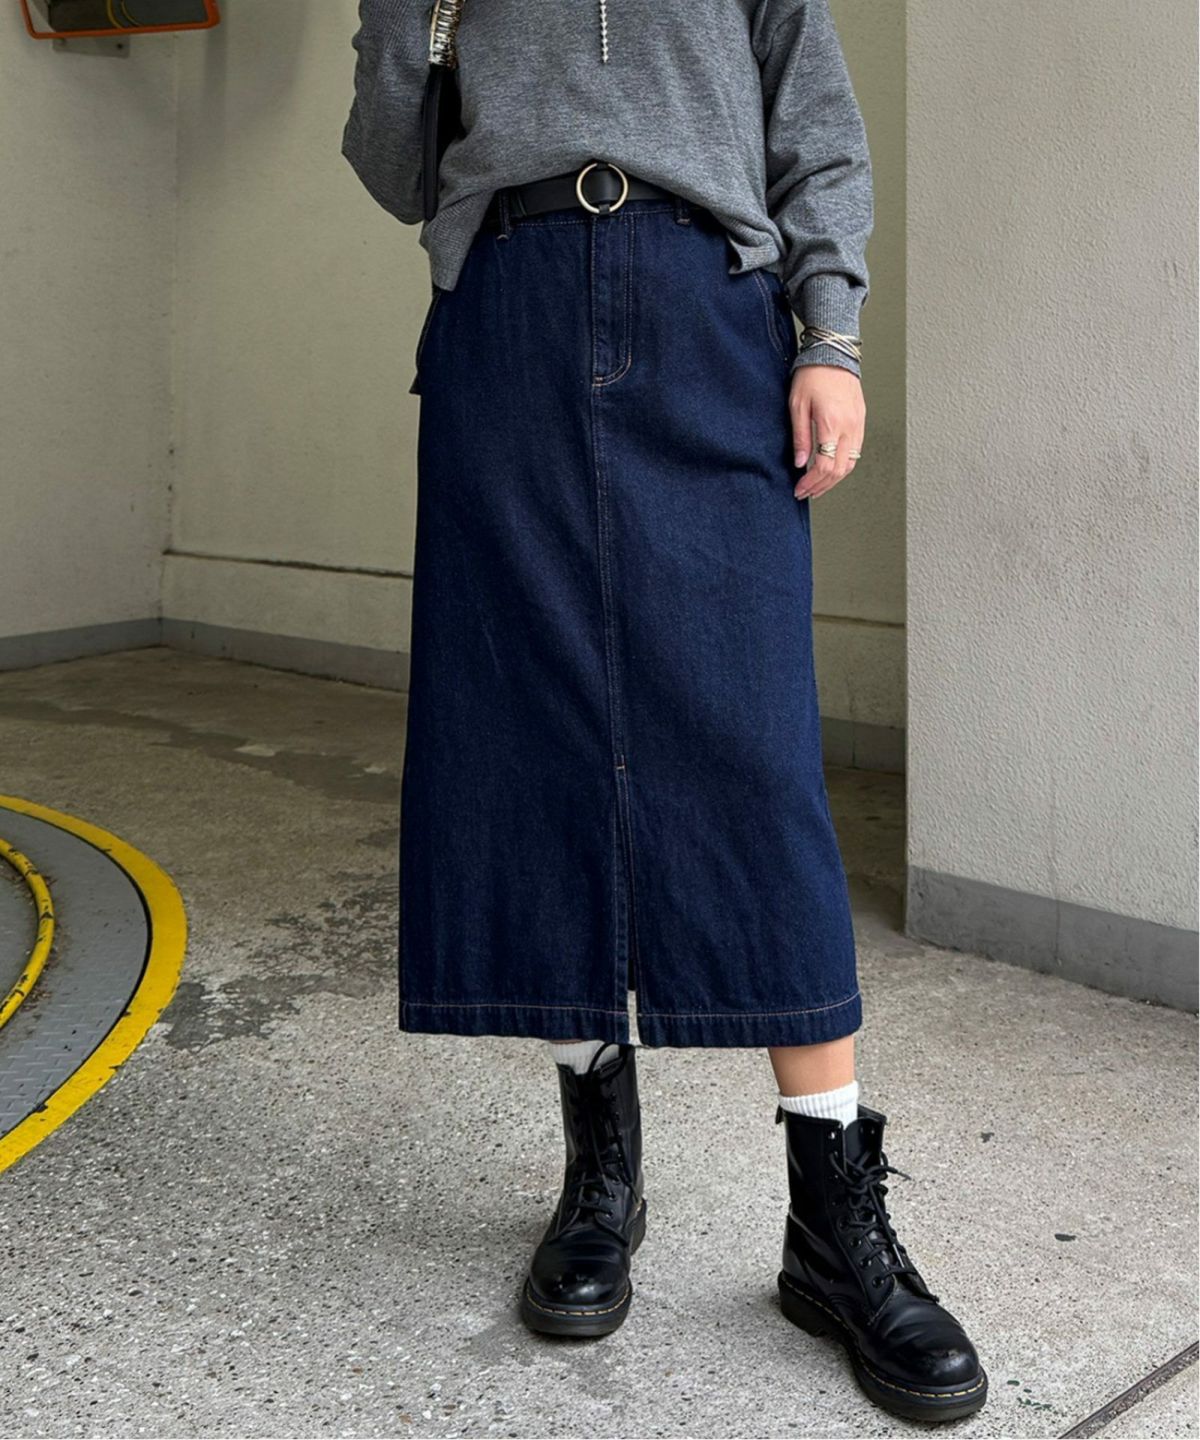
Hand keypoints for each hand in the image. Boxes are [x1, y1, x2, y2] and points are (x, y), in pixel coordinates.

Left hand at [790, 365, 865, 500]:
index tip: (799, 489)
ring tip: (817, 486)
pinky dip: (842, 465)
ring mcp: (858, 424)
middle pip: (839, 470)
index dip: (811, 482)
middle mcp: (849, 427)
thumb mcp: (797, 406)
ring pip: (850, 464)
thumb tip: (799, 463)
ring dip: (833, 479)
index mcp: (832, 423)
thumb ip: (800, 437)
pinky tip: (830, 468)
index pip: (824, 466)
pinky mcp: (860, 421)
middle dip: (821, 486)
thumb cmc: (812, 375)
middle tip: (806, 492)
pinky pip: (855, 452)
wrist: (833, 353)